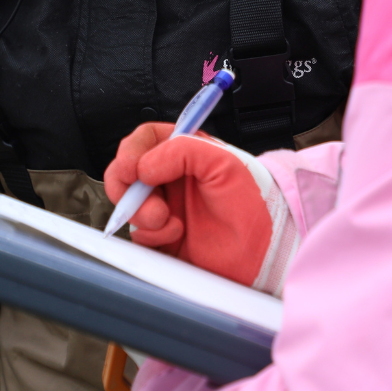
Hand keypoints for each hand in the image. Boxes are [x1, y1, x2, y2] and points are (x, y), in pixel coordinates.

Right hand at [104, 122, 297, 293]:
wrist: (264, 250)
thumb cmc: (254, 201)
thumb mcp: (224, 162)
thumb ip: (182, 152)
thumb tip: (144, 166)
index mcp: (184, 154)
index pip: (146, 140)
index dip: (131, 151)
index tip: (130, 168)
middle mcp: (171, 179)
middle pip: (127, 174)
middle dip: (127, 188)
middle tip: (142, 200)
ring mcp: (166, 209)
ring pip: (129, 206)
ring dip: (142, 213)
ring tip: (167, 220)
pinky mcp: (163, 239)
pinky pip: (139, 236)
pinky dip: (151, 236)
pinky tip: (175, 235)